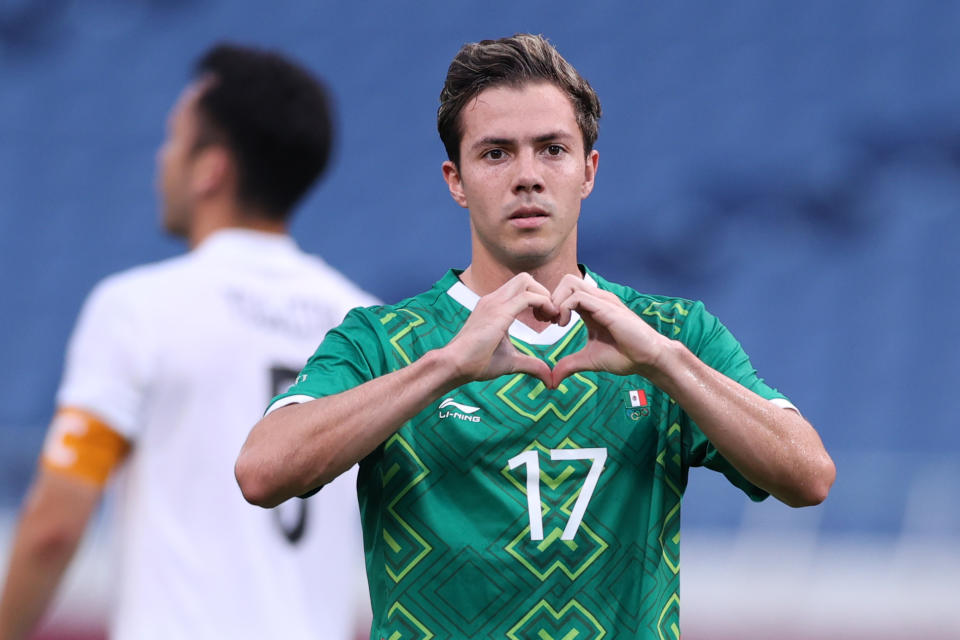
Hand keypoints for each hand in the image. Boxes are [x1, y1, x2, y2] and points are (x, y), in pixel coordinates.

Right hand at [443, 273, 556, 387]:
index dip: (538, 299)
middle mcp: (494, 299)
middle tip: (548, 317)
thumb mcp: (511, 361)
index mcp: (494, 306)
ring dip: (544, 296)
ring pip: (526, 281)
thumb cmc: (476, 363)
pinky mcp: (499, 312)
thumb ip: (531, 365)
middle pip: (525, 278)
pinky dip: (544, 304)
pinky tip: (545, 322)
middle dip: (543, 293)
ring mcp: (495, 302)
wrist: (454, 365)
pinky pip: (528, 296)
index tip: (545, 321)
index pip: (521, 288)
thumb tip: (549, 379)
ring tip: (548, 318)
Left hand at [549, 274, 670, 386]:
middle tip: (548, 320)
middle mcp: (596, 300)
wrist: (648, 359)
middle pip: (566, 281)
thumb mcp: (588, 360)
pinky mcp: (607, 307)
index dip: (551, 304)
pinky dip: (564, 308)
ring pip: (570, 282)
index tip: (546, 323)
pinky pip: (578, 297)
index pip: (565, 292)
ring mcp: (602, 301)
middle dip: (550, 297)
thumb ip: (569, 365)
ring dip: (556, 301)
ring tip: (557, 322)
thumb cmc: (624, 356)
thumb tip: (552, 380)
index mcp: (591, 308)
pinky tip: (564, 325)